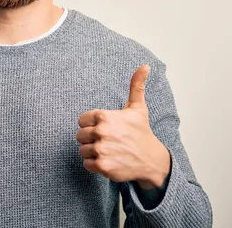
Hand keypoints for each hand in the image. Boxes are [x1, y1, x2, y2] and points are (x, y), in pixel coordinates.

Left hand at [76, 65, 169, 188]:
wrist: (152, 160)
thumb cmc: (141, 132)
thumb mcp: (138, 108)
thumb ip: (136, 86)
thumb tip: (145, 66)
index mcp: (105, 116)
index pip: (82, 120)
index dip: (91, 125)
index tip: (104, 129)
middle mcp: (102, 132)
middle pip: (80, 135)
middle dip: (91, 139)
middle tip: (107, 141)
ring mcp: (102, 150)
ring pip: (82, 150)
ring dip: (93, 152)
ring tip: (108, 151)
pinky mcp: (103, 166)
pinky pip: (86, 164)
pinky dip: (94, 164)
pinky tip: (108, 160)